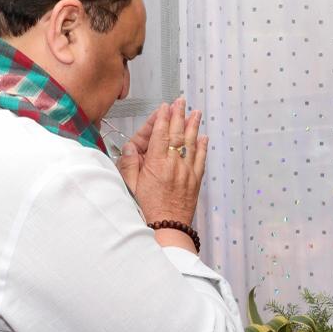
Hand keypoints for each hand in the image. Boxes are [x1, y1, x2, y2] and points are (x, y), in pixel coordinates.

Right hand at [116, 98, 208, 226]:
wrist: (166, 229)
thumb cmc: (146, 211)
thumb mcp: (129, 187)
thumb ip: (130, 165)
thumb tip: (131, 147)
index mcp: (157, 164)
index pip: (161, 134)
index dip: (163, 118)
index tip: (165, 106)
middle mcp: (174, 165)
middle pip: (177, 134)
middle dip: (179, 116)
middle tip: (182, 102)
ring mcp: (187, 173)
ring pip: (192, 144)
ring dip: (193, 126)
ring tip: (196, 112)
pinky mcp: (195, 182)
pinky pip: (201, 160)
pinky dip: (203, 147)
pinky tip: (203, 137)